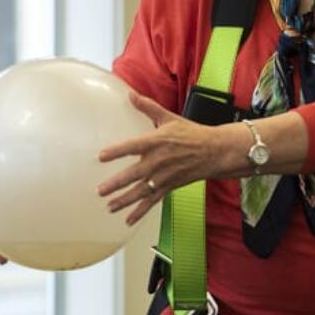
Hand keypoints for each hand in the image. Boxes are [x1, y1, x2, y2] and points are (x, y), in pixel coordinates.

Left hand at [96, 91, 230, 225]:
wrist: (214, 151)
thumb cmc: (191, 133)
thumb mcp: (168, 117)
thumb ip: (148, 107)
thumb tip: (130, 94)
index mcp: (156, 141)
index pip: (132, 146)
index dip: (116, 151)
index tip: (100, 156)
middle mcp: (159, 161)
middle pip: (134, 174)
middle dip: (116, 183)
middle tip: (99, 190)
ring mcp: (164, 176)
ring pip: (141, 191)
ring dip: (124, 200)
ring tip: (108, 206)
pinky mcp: (169, 187)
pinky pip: (153, 201)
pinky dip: (141, 211)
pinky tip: (128, 220)